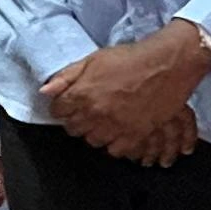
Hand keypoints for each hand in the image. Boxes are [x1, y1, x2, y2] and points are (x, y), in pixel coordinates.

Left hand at [44, 19, 210, 159]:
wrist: (165, 65)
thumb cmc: (130, 58)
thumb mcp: (93, 60)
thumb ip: (66, 77)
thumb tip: (45, 91)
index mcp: (82, 94)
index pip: (58, 111)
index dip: (62, 106)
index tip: (69, 103)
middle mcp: (95, 114)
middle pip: (73, 128)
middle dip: (77, 119)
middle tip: (88, 110)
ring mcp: (114, 127)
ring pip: (92, 141)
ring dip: (94, 131)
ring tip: (103, 120)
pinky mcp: (134, 136)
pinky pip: (115, 150)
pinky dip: (114, 143)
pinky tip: (118, 130)